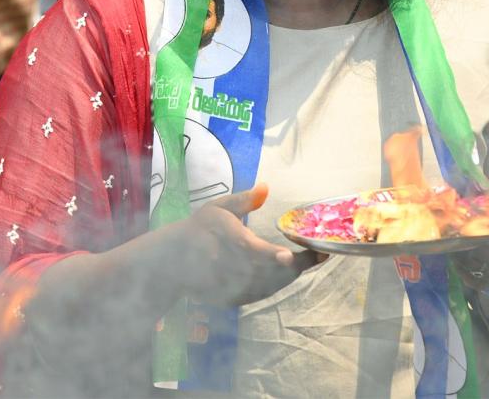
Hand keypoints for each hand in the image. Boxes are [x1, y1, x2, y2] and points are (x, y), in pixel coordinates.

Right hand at [173, 184, 321, 306]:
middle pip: (276, 273)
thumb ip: (244, 200)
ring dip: (288, 275)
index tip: (302, 254)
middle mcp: (237, 271)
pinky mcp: (233, 300)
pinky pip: (261, 294)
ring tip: (304, 261)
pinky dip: (275, 284)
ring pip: (271, 286)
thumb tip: (266, 188)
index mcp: (236, 245)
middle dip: (298, 265)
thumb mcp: (218, 208)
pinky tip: (282, 273)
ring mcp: (235, 288)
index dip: (286, 258)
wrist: (172, 262)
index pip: (266, 255)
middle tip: (316, 254)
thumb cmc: (198, 229)